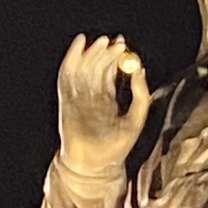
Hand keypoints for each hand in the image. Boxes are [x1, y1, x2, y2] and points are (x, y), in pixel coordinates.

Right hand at [57, 33, 150, 178]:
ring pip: (83, 69)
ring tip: (102, 42)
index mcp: (107, 101)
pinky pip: (67, 76)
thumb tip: (141, 70)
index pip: (109, 73)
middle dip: (104, 53)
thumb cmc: (117, 147)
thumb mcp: (136, 118)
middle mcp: (91, 97)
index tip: (123, 45)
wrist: (95, 166)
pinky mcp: (67, 100)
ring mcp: (78, 98)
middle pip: (96, 68)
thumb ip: (141, 95)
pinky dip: (72, 59)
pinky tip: (80, 45)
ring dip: (91, 54)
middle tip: (115, 42)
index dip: (115, 58)